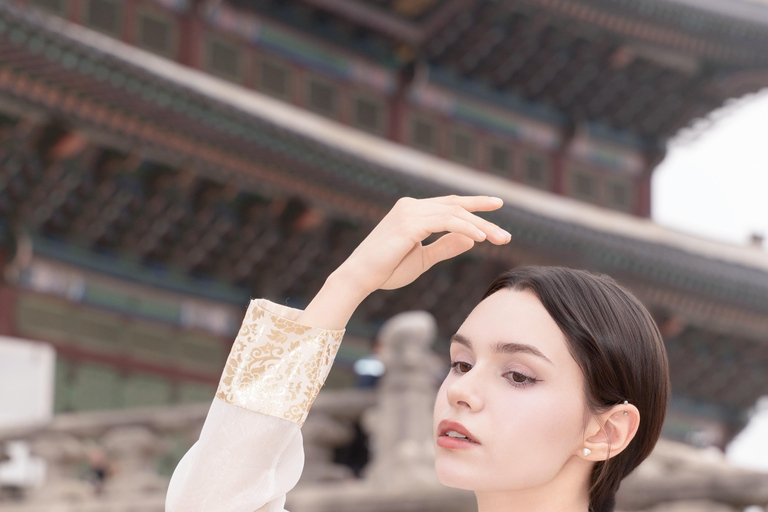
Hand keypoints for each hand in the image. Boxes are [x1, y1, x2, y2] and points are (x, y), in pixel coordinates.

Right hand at [337, 195, 509, 292]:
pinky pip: (445, 222)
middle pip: (456, 207)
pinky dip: (465, 229)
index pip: (450, 204)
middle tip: (506, 236)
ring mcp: (409, 212)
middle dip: (484, 218)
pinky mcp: (409, 224)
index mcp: (413, 211)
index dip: (474, 204)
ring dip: (480, 226)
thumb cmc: (387, 270)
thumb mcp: (423, 258)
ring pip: (454, 214)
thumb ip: (445, 246)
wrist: (360, 278)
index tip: (497, 205)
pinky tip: (481, 238)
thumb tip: (472, 239)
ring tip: (500, 239)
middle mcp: (411, 206)